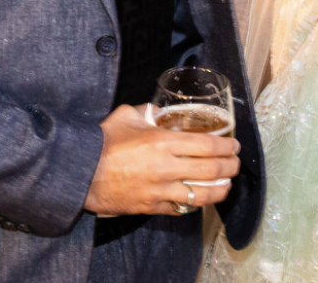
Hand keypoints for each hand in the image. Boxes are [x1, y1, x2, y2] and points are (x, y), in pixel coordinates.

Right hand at [83, 104, 240, 216]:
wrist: (81, 173)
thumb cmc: (103, 141)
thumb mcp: (126, 115)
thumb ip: (147, 110)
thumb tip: (160, 109)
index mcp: (162, 142)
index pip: (206, 146)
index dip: (226, 146)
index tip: (234, 144)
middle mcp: (166, 167)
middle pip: (210, 170)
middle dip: (230, 167)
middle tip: (236, 163)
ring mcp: (160, 190)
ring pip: (201, 195)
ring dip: (220, 189)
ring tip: (228, 184)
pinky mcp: (152, 207)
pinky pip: (181, 208)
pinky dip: (195, 203)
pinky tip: (201, 198)